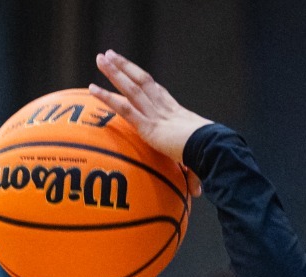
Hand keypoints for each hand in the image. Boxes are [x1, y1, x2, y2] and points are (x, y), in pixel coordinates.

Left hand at [89, 50, 212, 166]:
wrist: (212, 150)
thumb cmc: (211, 156)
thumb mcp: (199, 161)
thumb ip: (193, 174)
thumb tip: (197, 192)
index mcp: (177, 113)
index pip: (158, 92)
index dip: (144, 81)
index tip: (133, 71)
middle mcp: (165, 109)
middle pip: (142, 82)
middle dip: (126, 67)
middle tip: (110, 55)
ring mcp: (156, 115)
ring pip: (131, 88)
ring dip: (114, 72)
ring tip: (100, 58)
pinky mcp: (149, 126)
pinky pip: (124, 108)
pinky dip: (107, 98)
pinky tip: (92, 89)